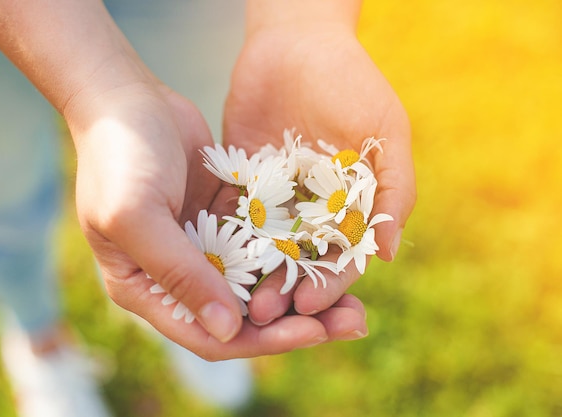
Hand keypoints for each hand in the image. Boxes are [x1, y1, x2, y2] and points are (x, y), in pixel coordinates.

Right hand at [67, 80, 366, 358]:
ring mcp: (205, 244)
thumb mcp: (138, 217)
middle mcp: (179, 274)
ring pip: (262, 281)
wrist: (126, 96)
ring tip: (355, 294)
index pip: (209, 335)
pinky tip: (334, 249)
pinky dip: (296, 249)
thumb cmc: (118, 158)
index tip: (314, 333)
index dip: (262, 341)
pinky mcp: (225, 214)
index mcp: (147, 289)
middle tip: (354, 322)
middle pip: (244, 314)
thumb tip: (228, 330)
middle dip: (297, 321)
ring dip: (304, 289)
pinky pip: (266, 240)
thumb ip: (179, 273)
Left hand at [222, 22, 415, 327]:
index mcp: (353, 202)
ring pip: (267, 247)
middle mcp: (316, 206)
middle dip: (288, 290)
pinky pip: (236, 217)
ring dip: (256, 276)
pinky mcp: (244, 181)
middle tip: (265, 316)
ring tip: (239, 300)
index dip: (330, 284)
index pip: (344, 256)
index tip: (308, 305)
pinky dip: (228, 242)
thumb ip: (393, 190)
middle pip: (303, 261)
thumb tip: (387, 253)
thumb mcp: (385, 131)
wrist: (296, 42)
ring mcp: (279, 196)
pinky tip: (215, 266)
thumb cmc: (351, 82)